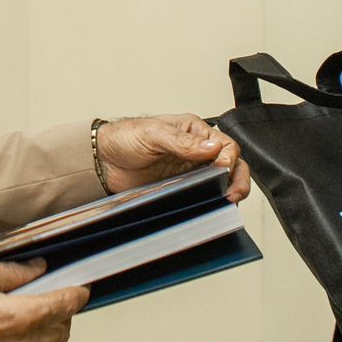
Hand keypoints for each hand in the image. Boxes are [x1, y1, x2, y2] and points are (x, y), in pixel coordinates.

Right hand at [0, 258, 88, 341]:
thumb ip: (13, 271)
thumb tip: (38, 269)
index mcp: (20, 317)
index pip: (65, 306)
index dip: (77, 294)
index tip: (81, 288)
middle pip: (62, 331)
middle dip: (63, 314)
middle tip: (51, 298)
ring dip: (45, 333)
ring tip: (27, 317)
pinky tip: (6, 335)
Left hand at [95, 114, 250, 201]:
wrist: (103, 161)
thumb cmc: (126, 137)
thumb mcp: (154, 133)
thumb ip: (183, 141)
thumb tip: (212, 148)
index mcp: (195, 132)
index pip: (225, 145)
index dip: (229, 158)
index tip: (223, 169)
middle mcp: (196, 152)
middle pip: (231, 165)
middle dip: (238, 179)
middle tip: (234, 194)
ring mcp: (190, 172)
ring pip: (221, 183)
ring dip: (228, 192)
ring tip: (227, 202)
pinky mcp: (181, 189)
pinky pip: (202, 197)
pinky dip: (211, 204)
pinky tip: (211, 209)